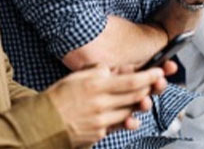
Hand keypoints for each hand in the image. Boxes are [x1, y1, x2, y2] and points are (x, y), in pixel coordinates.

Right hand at [45, 65, 164, 146]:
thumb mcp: (77, 76)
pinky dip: (126, 119)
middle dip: (149, 89)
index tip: (159, 72)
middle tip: (158, 83)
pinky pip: (119, 125)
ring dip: (138, 104)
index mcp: (96, 85)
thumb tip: (114, 70)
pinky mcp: (99, 133)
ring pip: (129, 111)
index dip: (149, 77)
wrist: (44, 122)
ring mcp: (101, 120)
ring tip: (142, 98)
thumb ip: (98, 71)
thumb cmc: (59, 97)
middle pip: (135, 96)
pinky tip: (130, 116)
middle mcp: (101, 103)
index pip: (131, 81)